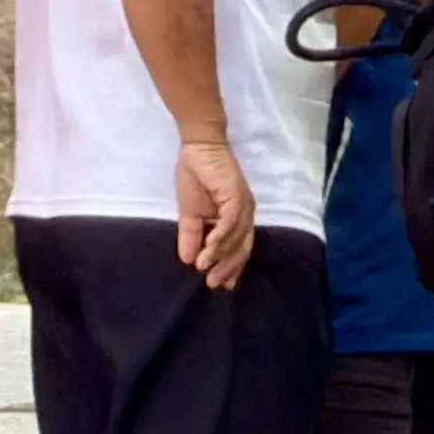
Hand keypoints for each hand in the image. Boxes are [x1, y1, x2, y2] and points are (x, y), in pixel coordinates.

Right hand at [176, 134, 256, 286]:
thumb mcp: (190, 213)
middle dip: (228, 268)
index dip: (231, 267)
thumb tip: (187, 261)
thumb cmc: (196, 176)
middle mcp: (245, 214)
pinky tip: (208, 250)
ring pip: (236, 238)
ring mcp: (243, 205)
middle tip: (214, 284)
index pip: (238, 248)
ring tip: (204, 270)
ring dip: (220, 256)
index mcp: (237, 219)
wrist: (197, 148)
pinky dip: (220, 238)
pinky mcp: (236, 196)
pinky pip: (230, 223)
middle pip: (241, 248)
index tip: (221, 286)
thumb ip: (191, 236)